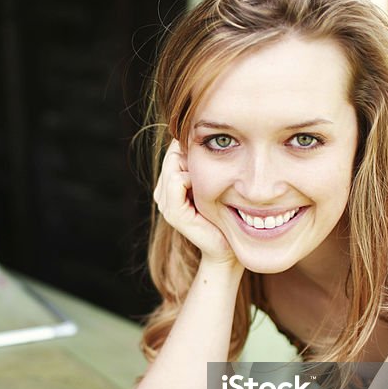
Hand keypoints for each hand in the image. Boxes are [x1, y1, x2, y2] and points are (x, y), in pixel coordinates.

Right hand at [153, 139, 236, 267]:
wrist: (226, 249)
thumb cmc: (223, 216)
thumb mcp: (211, 185)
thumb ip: (202, 166)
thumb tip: (206, 139)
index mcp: (168, 186)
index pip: (172, 151)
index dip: (190, 147)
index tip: (213, 155)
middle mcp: (161, 194)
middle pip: (172, 154)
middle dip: (192, 155)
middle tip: (214, 169)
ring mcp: (164, 204)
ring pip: (173, 164)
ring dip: (194, 166)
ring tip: (210, 182)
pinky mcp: (173, 213)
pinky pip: (177, 180)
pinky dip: (192, 178)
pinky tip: (206, 189)